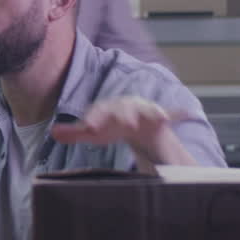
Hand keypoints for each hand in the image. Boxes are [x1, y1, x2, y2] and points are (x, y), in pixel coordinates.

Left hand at [50, 96, 195, 174]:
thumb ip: (74, 133)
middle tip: (127, 124)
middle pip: (124, 109)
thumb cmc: (110, 127)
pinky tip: (186, 114)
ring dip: (151, 113)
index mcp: (107, 108)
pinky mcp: (160, 117)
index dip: (94, 119)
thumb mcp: (92, 132)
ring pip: (147, 109)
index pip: (99, 111)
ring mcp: (145, 110)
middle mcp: (126, 106)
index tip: (89, 127)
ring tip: (158, 118)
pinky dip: (177, 113)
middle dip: (124, 115)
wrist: (135, 125)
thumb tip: (52, 133)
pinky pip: (171, 114)